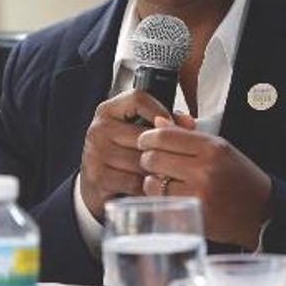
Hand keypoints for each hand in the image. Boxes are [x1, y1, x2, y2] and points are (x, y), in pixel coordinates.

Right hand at [79, 89, 172, 219]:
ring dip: (156, 170)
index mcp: (107, 111)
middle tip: (172, 159)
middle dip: (162, 149)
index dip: (161, 111)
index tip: (171, 126)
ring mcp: (95, 153)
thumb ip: (163, 122)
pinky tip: (148, 186)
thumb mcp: (138, 131)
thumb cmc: (124, 154)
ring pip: (141, 160)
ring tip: (161, 173)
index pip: (138, 99)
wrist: (97, 184)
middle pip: (144, 134)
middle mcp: (98, 129)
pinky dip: (146, 187)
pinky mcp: (98, 177)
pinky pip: (135, 181)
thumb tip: (189, 123)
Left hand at [136, 113, 272, 247]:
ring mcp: (198, 195)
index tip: (146, 141)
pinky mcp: (193, 215)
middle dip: (148, 159)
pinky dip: (160, 199)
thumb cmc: (239, 177)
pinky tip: (171, 196)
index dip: (148, 138)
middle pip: (153, 158)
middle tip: (153, 162)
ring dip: (152, 181)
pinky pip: (160, 203)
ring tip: (164, 180)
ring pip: (152, 183)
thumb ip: (188, 134)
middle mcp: (205, 170)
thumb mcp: (220, 148)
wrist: (262, 212)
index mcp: (212, 147)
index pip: (164, 136)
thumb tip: (158, 122)